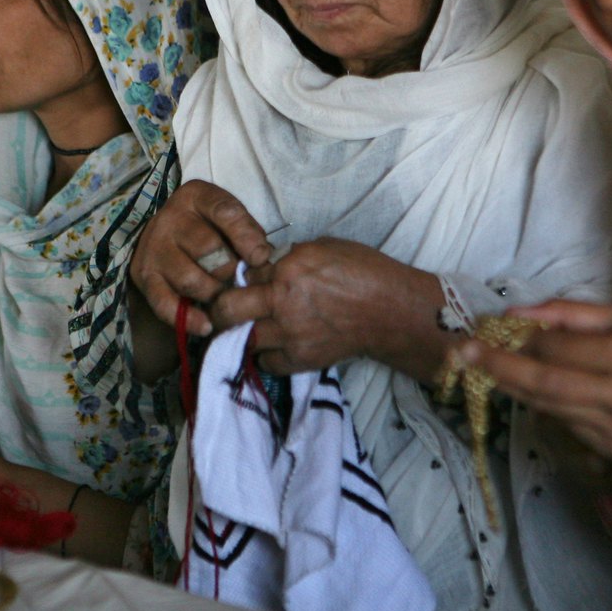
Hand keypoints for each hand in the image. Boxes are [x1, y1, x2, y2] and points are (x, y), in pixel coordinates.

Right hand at [129, 179, 274, 335]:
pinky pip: (166, 303)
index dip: (246, 237)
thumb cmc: (209, 228)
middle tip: (239, 280)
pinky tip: (207, 324)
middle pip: (208, 249)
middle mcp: (169, 219)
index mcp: (196, 196)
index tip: (261, 257)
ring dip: (214, 293)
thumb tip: (262, 259)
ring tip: (225, 297)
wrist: (167, 237)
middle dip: (230, 270)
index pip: (225, 212)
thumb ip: (248, 234)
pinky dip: (189, 318)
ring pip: (191, 280)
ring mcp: (153, 248)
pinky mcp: (144, 276)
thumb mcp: (229, 219)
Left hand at [212, 236, 439, 376]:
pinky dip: (267, 355)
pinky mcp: (299, 360)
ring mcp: (289, 334)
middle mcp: (282, 302)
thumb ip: (290, 258)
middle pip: (226, 309)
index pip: (243, 273)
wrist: (392, 312)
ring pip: (241, 340)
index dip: (239, 277)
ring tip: (250, 329)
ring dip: (242, 335)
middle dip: (220, 308)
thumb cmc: (364, 271)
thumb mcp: (323, 248)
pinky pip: (266, 362)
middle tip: (224, 309)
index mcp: (288, 268)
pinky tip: (276, 345)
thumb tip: (266, 266)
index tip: (240, 282)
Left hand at [455, 299, 611, 462]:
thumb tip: (516, 315)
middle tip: (459, 353)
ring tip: (486, 366)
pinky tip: (536, 389)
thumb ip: (572, 315)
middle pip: (543, 385)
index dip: (518, 340)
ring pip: (549, 409)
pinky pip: (566, 427)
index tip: (484, 330)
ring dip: (515, 388)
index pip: (557, 350)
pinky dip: (546, 406)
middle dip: (497, 369)